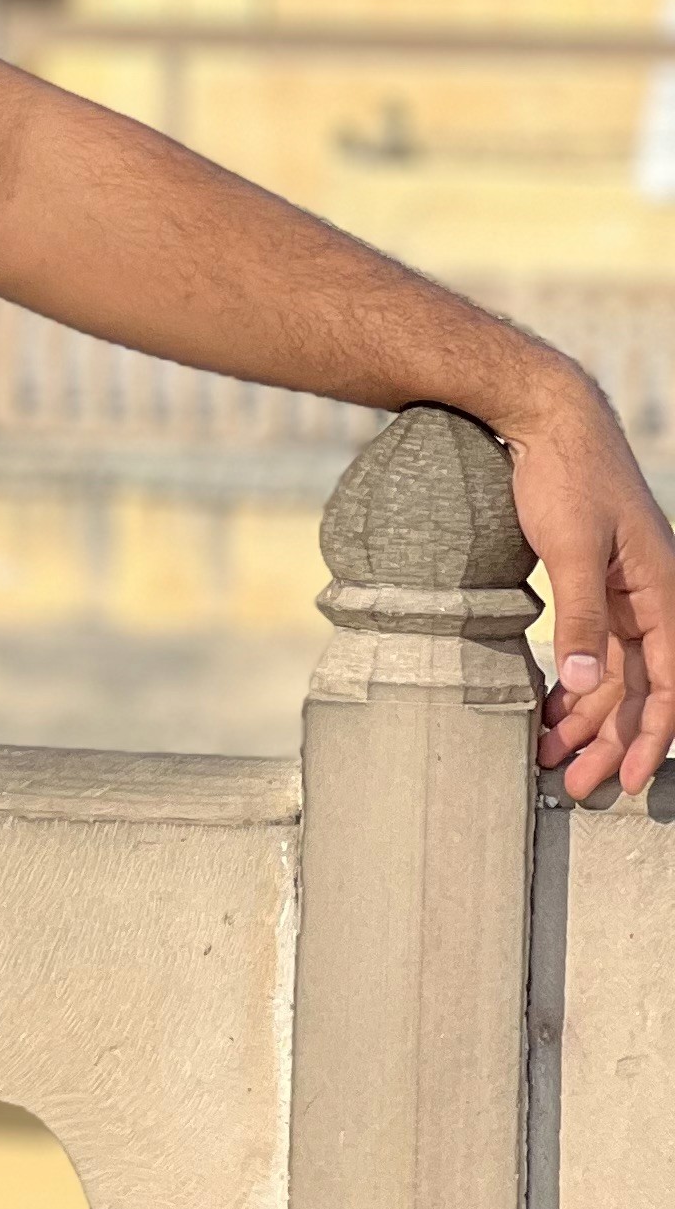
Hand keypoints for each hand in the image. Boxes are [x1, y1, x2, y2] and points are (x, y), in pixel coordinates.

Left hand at [508, 373, 674, 799]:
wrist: (547, 421)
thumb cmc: (567, 476)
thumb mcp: (572, 548)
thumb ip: (581, 616)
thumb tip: (591, 683)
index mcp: (663, 592)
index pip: (670, 682)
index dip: (653, 736)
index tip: (628, 780)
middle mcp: (651, 600)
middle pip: (640, 690)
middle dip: (610, 743)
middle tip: (574, 787)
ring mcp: (623, 596)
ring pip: (614, 676)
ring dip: (586, 721)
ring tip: (548, 760)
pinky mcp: (594, 588)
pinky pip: (593, 652)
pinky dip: (572, 685)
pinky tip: (548, 714)